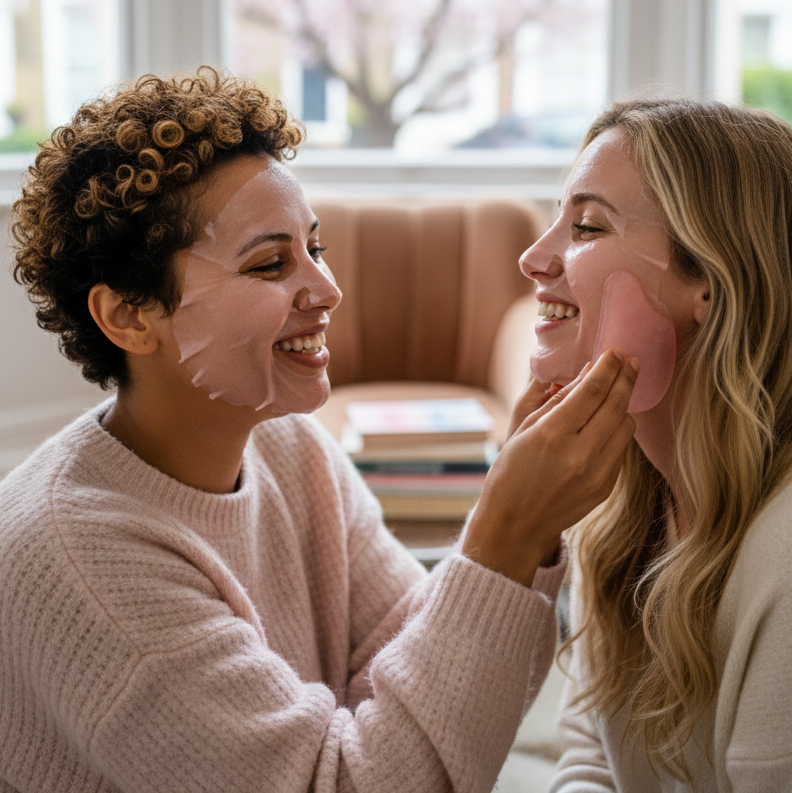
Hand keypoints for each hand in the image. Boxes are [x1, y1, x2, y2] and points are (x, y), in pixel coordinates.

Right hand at [462, 348, 638, 586]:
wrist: (514, 526)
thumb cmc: (509, 474)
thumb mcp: (522, 431)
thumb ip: (555, 401)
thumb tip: (585, 374)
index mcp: (552, 435)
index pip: (592, 391)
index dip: (607, 367)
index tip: (615, 351)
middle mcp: (579, 454)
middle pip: (616, 405)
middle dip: (625, 378)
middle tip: (630, 360)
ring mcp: (596, 474)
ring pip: (626, 427)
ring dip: (623, 406)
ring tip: (616, 393)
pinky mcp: (606, 489)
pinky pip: (621, 450)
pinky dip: (616, 432)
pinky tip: (606, 424)